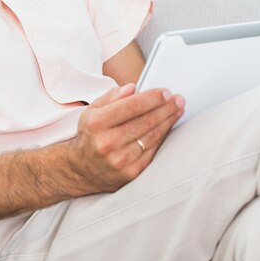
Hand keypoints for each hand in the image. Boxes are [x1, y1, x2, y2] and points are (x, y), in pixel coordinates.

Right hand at [66, 84, 184, 194]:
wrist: (81, 169)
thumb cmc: (90, 134)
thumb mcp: (92, 111)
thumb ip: (111, 97)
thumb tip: (132, 88)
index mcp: (97, 123)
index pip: (132, 106)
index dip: (152, 98)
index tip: (166, 92)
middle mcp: (108, 142)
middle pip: (145, 121)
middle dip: (166, 108)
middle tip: (179, 99)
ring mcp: (120, 159)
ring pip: (152, 136)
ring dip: (168, 121)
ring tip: (178, 110)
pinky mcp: (130, 172)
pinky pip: (152, 151)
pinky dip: (162, 137)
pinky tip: (168, 127)